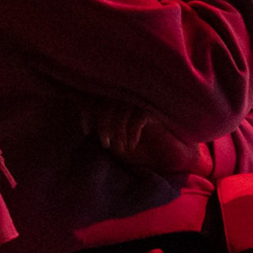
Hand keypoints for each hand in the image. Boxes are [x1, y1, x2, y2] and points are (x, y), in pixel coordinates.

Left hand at [81, 101, 199, 173]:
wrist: (172, 157)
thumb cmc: (142, 148)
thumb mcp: (114, 140)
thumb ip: (98, 127)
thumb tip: (80, 115)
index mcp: (119, 99)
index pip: (97, 94)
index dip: (87, 110)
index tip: (87, 131)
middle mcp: (132, 96)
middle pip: (107, 100)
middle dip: (102, 123)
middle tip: (104, 143)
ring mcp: (146, 101)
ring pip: (122, 108)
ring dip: (117, 131)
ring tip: (120, 147)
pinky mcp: (160, 110)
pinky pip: (139, 116)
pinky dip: (132, 132)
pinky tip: (132, 144)